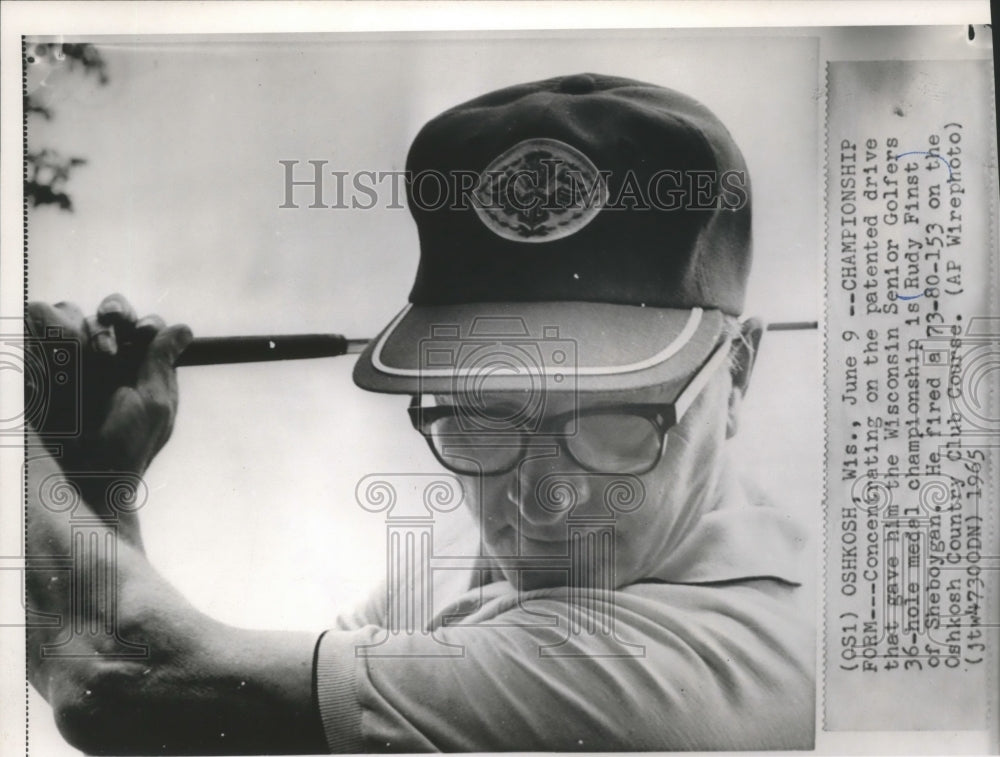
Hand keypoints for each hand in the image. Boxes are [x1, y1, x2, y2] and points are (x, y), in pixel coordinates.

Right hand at [26, 294, 192, 476]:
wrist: (83, 476)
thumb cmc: (126, 448)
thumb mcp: (154, 405)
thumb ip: (163, 363)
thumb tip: (183, 329)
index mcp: (142, 368)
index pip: (146, 327)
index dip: (146, 323)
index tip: (143, 332)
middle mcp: (108, 360)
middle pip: (111, 313)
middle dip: (115, 313)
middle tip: (115, 322)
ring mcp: (74, 361)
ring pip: (77, 315)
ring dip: (89, 329)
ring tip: (96, 358)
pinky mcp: (43, 364)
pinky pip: (43, 325)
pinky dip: (52, 330)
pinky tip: (65, 354)